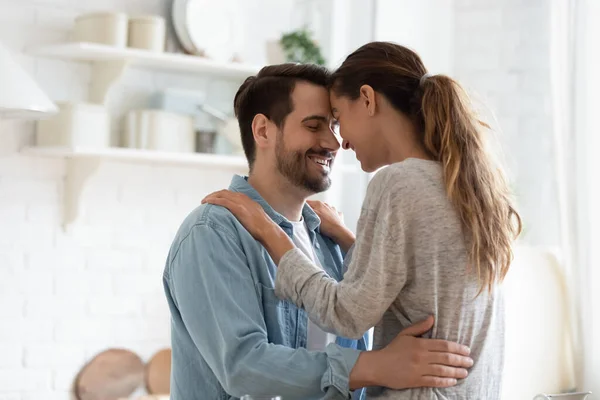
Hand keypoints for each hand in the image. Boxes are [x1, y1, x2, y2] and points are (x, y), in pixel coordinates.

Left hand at [202, 190, 293, 262]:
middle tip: (206, 199)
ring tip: (204, 201)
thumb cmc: (262, 229)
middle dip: (214, 194)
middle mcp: (244, 198)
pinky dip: (213, 200)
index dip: (222, 195)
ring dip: (212, 196)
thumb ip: (248, 215)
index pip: (232, 194)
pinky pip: (222, 201)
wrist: (268, 231)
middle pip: (225, 192)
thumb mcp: (256, 217)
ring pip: (222, 195)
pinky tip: (207, 202)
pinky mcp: (238, 208)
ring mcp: (241, 203)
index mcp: (248, 200)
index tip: (215, 199)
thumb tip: (242, 220)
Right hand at [307, 200, 355, 251]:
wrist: (339, 232)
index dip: (303, 207)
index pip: (307, 202)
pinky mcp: (338, 215)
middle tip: (309, 218)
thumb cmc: (325, 225)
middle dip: (312, 210)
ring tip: (320, 221)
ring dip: (321, 213)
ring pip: (324, 209)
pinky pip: (332, 214)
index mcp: (319, 203)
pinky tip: (329, 220)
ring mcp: (333, 209)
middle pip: (315, 206)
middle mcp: (326, 204)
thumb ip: (307, 210)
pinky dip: (330, 216)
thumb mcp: (312, 217)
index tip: (301, 212)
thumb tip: (303, 207)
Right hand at [350, 316, 472, 389]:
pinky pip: (434, 381)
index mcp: (420, 344)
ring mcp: (419, 369)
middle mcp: (421, 356)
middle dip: (461, 360)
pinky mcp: (416, 380)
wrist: (378, 366)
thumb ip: (419, 327)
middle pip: (446, 358)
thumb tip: (432, 318)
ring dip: (456, 371)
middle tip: (470, 362)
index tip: (467, 350)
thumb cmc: (392, 349)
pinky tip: (453, 381)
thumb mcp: (405, 334)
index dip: (457, 348)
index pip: (443, 345)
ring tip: (465, 372)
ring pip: (443, 370)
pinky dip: (445, 381)